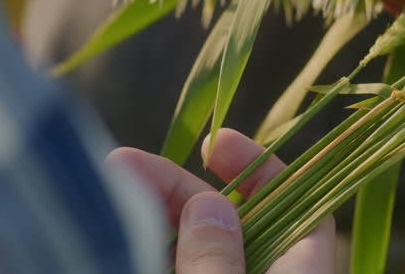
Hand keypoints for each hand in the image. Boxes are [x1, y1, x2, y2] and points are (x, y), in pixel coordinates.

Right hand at [107, 129, 333, 273]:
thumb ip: (218, 261)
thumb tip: (208, 205)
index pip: (297, 204)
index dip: (261, 166)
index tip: (215, 143)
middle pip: (226, 224)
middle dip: (176, 191)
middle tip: (122, 164)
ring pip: (190, 252)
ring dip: (151, 220)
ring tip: (107, 194)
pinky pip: (171, 270)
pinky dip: (144, 254)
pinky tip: (113, 239)